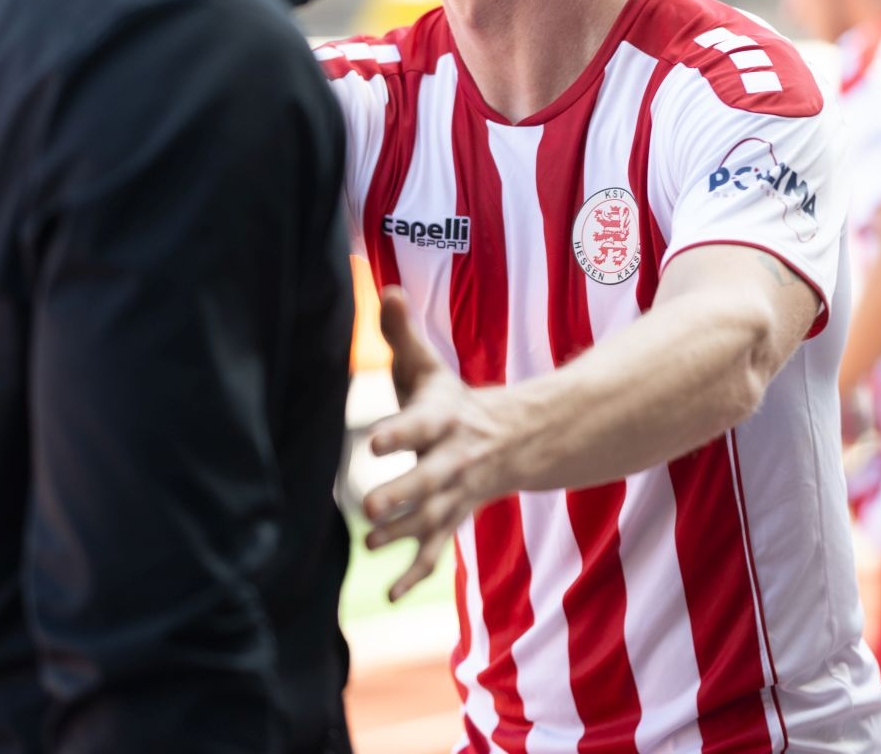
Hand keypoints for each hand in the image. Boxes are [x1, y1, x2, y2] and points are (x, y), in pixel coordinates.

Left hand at [362, 286, 512, 601]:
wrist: (511, 441)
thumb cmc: (451, 402)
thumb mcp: (431, 366)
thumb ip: (402, 332)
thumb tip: (385, 285)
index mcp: (443, 420)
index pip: (419, 425)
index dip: (398, 433)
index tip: (373, 443)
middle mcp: (452, 460)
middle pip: (428, 479)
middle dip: (402, 494)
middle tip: (369, 507)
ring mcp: (455, 494)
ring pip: (431, 518)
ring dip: (403, 534)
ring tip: (370, 543)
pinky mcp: (452, 519)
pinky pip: (437, 552)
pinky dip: (415, 574)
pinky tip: (391, 594)